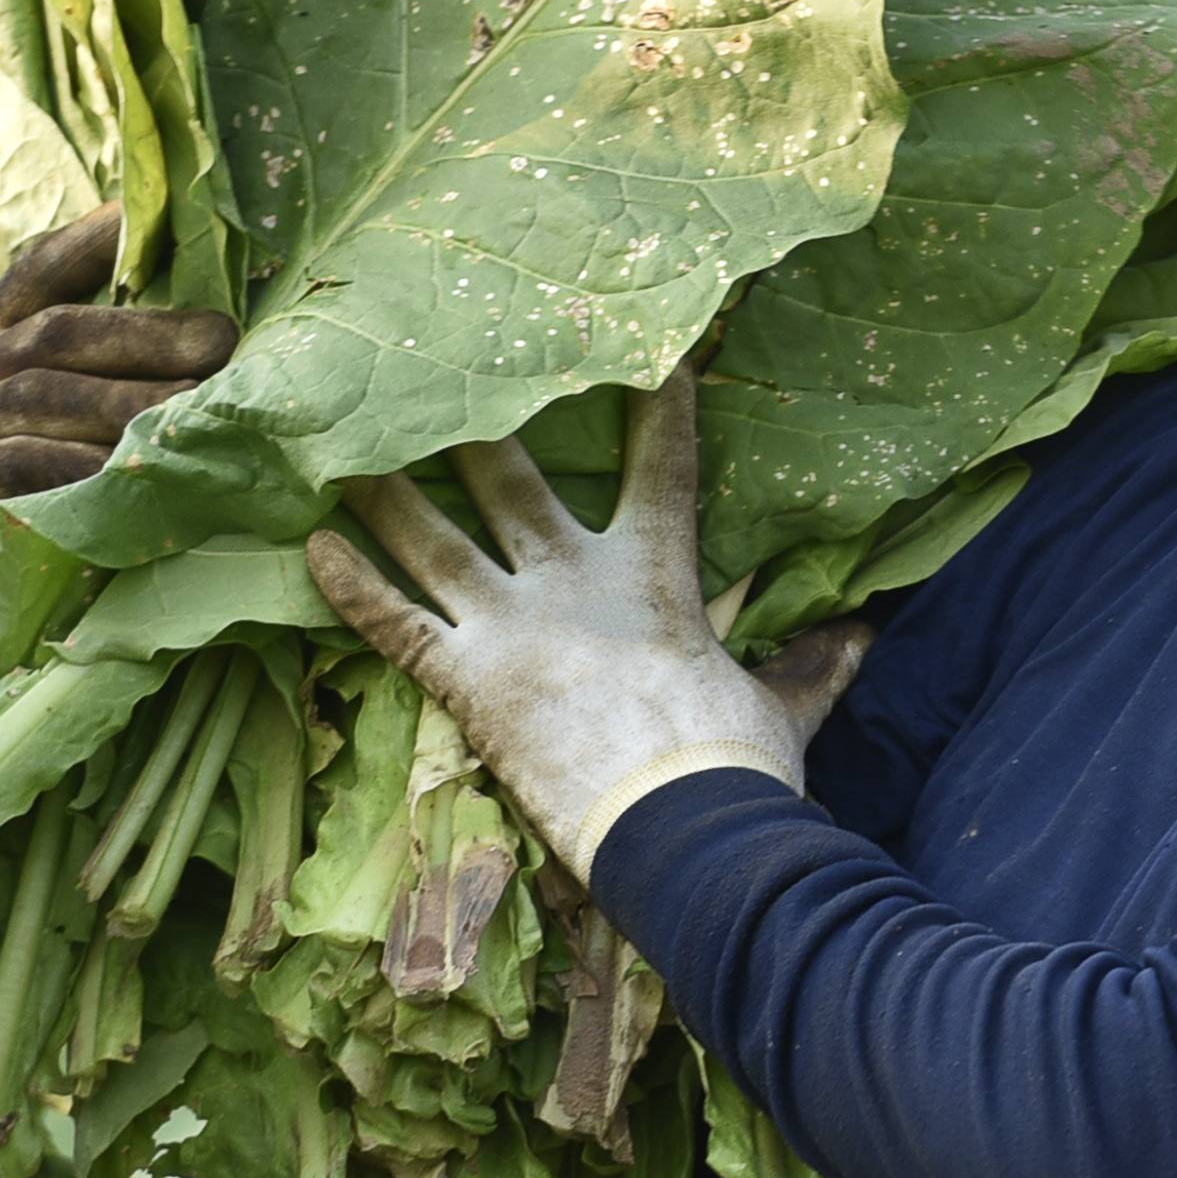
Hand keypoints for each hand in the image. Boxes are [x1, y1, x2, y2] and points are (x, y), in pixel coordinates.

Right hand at [0, 213, 236, 610]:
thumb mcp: (36, 440)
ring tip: (200, 406)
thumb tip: (197, 351)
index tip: (136, 209)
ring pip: (50, 392)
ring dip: (132, 397)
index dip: (85, 239)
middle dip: (145, 331)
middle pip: (59, 332)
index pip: (31, 276)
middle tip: (219, 340)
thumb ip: (82, 390)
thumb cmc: (14, 523)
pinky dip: (88, 463)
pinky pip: (28, 462)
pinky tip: (138, 470)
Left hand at [307, 378, 865, 883]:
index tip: (650, 345)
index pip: (662, 465)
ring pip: (434, 540)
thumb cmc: (736, 769)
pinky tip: (311, 549)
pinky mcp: (470, 682)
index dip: (657, 404)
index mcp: (655, 576)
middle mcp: (573, 581)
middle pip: (510, 479)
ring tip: (338, 446)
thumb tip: (865, 640)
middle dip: (471, 422)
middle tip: (433, 364)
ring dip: (384, 493)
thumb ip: (810, 666)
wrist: (685, 832)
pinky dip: (351, 589)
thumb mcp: (783, 708)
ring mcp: (514, 627)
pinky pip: (396, 626)